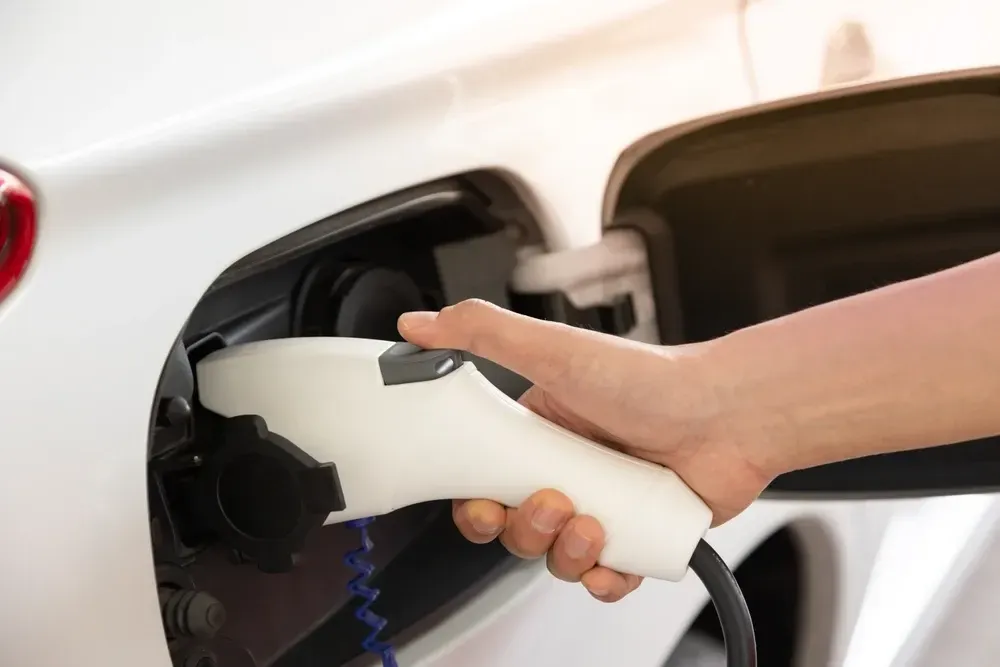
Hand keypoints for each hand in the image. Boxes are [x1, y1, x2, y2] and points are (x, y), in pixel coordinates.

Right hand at [397, 300, 773, 601]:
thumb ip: (480, 333)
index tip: (481, 504)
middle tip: (549, 503)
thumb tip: (419, 323)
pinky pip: (605, 576)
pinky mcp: (639, 535)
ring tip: (592, 523)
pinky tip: (610, 560)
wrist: (730, 412)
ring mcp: (605, 505)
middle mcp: (569, 471)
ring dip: (564, 553)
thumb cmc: (649, 378)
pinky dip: (602, 578)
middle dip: (524, 528)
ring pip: (557, 556)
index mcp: (539, 434)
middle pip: (517, 526)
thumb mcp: (552, 349)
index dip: (475, 504)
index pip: (485, 482)